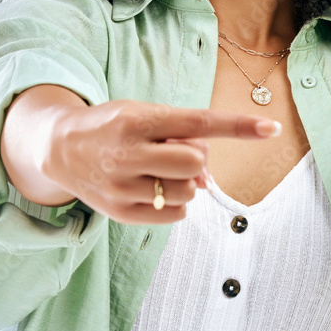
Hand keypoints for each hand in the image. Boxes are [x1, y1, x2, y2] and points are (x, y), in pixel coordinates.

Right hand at [40, 99, 281, 224]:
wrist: (59, 148)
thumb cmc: (113, 127)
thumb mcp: (142, 115)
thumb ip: (180, 136)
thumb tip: (208, 178)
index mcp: (138, 120)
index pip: (199, 123)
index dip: (238, 126)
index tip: (271, 127)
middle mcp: (128, 153)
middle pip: (196, 161)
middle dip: (195, 157)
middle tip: (172, 150)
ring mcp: (123, 186)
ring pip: (189, 191)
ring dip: (187, 181)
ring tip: (160, 170)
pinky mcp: (120, 213)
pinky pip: (176, 216)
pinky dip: (177, 204)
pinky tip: (156, 189)